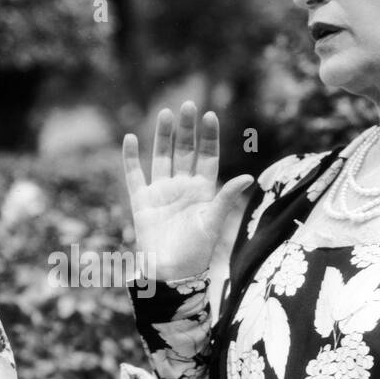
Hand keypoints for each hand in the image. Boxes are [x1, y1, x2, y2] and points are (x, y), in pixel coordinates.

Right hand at [122, 100, 254, 281]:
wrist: (171, 273)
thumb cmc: (196, 252)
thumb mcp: (214, 222)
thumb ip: (226, 197)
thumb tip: (249, 176)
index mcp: (203, 190)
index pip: (207, 156)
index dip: (208, 137)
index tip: (209, 115)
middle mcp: (182, 187)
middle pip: (184, 151)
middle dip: (186, 129)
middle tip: (188, 105)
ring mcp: (161, 192)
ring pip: (162, 157)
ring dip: (163, 136)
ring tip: (166, 113)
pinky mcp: (142, 201)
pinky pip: (134, 175)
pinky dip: (131, 158)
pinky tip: (130, 138)